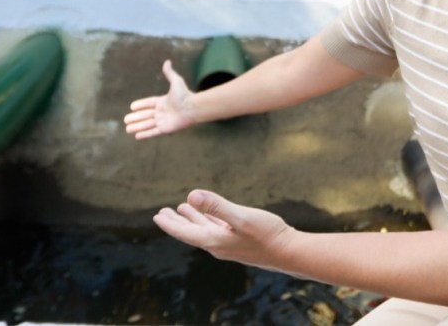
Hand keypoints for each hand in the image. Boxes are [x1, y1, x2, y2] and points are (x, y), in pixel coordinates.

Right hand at [125, 59, 197, 138]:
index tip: (132, 107)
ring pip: (146, 124)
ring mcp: (163, 121)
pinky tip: (137, 136)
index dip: (140, 105)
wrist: (192, 107)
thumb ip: (170, 73)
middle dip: (135, 118)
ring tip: (127, 129)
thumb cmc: (185, 95)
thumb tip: (167, 61)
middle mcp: (162, 112)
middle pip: (145, 115)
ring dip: (137, 127)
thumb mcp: (176, 81)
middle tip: (125, 120)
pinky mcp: (165, 129)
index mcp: (163, 102)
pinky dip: (145, 135)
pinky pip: (152, 132)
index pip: (149, 103)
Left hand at [154, 189, 293, 270]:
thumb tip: (191, 195)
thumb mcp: (241, 217)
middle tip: (162, 213)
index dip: (170, 224)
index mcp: (215, 241)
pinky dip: (208, 220)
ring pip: (204, 230)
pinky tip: (210, 216)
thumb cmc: (267, 235)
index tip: (157, 216)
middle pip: (191, 232)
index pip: (185, 232)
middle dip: (176, 222)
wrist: (289, 252)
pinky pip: (217, 229)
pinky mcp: (240, 240)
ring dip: (192, 219)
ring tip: (182, 209)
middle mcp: (219, 245)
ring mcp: (229, 243)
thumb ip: (217, 206)